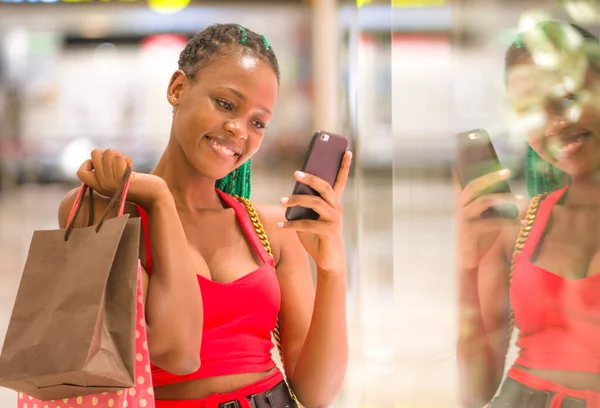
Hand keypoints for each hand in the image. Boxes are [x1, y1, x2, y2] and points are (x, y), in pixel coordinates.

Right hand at [77, 149, 167, 208]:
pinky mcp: (122, 179)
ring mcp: (111, 183)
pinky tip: (132, 168)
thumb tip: (97, 153)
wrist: (154, 196)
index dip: (90, 163)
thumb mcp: (116, 179)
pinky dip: (127, 159)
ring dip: (120, 156)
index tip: (105, 166)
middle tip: (120, 164)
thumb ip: (105, 169)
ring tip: (127, 167)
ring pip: (108, 152)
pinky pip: (118, 158)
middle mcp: (102, 186)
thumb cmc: (138, 185)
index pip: (81, 172)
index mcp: (98, 187)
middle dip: (109, 153)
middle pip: (95, 154)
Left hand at [278, 151, 352, 274]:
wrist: (328, 260)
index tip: (346, 150)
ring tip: (282, 201)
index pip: (340, 180)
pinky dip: (292, 224)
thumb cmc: (317, 237)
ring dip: (296, 200)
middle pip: (325, 187)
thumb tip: (292, 196)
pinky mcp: (328, 231)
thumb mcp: (309, 218)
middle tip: (295, 174)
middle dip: (310, 178)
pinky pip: (307, 224)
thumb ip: (305, 206)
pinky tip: (281, 224)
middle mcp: (336, 208)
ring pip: (315, 202)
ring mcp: (334, 219)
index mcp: (333, 202)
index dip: (344, 165)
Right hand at [457, 169, 527, 269]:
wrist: (469, 261)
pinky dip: (510, 222)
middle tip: (508, 172)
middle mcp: (461, 208)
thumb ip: (492, 207)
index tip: (503, 168)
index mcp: (464, 203)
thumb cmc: (480, 238)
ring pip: (484, 201)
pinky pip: (492, 222)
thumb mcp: (486, 219)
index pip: (472, 184)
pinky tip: (522, 223)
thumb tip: (511, 194)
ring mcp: (464, 218)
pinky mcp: (470, 230)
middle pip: (473, 186)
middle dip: (490, 177)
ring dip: (505, 198)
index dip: (485, 175)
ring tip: (523, 198)